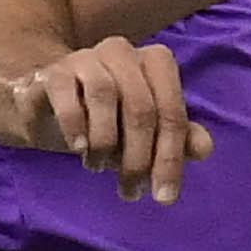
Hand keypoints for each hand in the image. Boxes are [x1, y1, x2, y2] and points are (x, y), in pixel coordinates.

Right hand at [9, 38, 212, 203]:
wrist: (47, 109)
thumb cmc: (106, 120)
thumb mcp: (144, 135)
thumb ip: (177, 139)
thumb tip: (203, 148)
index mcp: (153, 62)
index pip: (171, 112)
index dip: (171, 158)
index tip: (164, 198)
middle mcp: (122, 52)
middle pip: (141, 106)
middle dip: (138, 158)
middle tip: (129, 191)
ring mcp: (85, 57)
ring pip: (105, 94)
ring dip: (105, 141)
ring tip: (97, 167)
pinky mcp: (53, 71)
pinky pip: (65, 92)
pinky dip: (74, 123)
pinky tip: (78, 148)